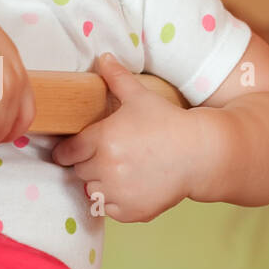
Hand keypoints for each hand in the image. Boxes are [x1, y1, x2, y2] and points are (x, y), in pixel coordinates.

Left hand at [50, 53, 200, 221]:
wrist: (201, 153)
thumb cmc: (169, 122)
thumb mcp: (141, 97)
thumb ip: (117, 78)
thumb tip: (103, 57)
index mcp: (103, 139)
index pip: (67, 151)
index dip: (70, 149)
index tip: (74, 150)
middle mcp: (107, 168)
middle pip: (79, 171)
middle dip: (89, 163)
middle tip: (107, 155)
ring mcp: (119, 192)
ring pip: (92, 191)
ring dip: (100, 183)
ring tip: (120, 170)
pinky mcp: (131, 211)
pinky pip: (109, 209)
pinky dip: (115, 201)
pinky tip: (131, 186)